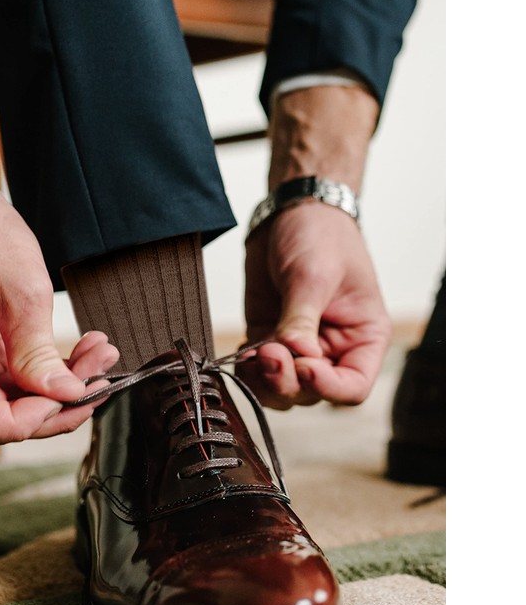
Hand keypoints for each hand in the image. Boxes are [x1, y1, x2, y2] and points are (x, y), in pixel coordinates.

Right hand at [0, 185, 119, 443]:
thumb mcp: (20, 288)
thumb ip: (37, 349)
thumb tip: (66, 395)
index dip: (23, 420)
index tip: (70, 400)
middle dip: (50, 403)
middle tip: (99, 383)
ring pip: (3, 401)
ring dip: (53, 387)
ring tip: (98, 357)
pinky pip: (4, 379)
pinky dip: (42, 371)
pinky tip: (80, 354)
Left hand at [237, 202, 391, 409]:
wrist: (292, 212)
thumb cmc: (320, 236)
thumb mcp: (313, 276)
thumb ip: (301, 318)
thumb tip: (295, 355)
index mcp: (363, 337)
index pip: (353, 386)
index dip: (328, 387)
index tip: (304, 366)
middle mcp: (333, 349)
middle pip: (312, 392)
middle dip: (288, 380)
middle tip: (269, 354)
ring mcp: (298, 346)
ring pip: (282, 388)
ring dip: (264, 381)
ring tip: (253, 355)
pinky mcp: (269, 337)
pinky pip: (257, 370)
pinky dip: (247, 370)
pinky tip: (241, 354)